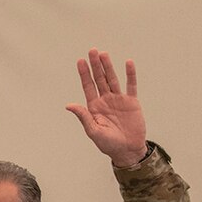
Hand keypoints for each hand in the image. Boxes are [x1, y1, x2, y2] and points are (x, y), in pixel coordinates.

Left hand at [64, 50, 147, 167]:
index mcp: (94, 107)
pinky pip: (131, 85)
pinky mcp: (132, 102)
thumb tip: (69, 105)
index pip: (88, 86)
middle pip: (99, 79)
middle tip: (92, 51)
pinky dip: (130, 75)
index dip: (84, 74)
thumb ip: (83, 116)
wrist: (128, 150)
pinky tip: (128, 63)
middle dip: (95, 65)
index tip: (80, 61)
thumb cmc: (108, 144)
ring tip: (103, 54)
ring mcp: (119, 100)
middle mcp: (105, 100)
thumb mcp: (93, 131)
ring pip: (112, 79)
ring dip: (108, 67)